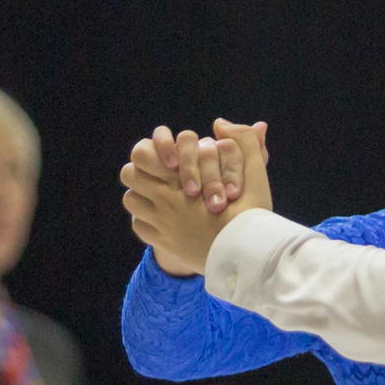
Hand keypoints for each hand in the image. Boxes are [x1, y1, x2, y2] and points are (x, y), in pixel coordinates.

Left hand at [121, 122, 270, 275]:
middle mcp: (164, 201)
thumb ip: (244, 144)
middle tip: (162, 175)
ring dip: (142, 195)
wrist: (248, 260)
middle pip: (129, 174)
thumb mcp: (255, 176)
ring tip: (161, 196)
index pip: (141, 154)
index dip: (152, 151)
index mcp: (180, 181)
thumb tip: (221, 124)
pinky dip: (146, 220)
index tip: (170, 160)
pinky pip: (138, 226)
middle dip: (143, 171)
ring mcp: (161, 224)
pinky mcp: (163, 243)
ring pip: (131, 200)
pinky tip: (165, 219)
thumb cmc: (252, 217)